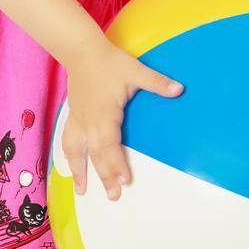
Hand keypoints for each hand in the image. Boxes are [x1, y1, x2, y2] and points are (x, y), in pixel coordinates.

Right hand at [62, 40, 182, 200]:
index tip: (125, 180)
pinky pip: (68, 142)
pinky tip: (71, 168)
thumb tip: (180, 89)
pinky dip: (69, 158)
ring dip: (80, 172)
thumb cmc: (110, 62)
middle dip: (104, 176)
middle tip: (113, 196)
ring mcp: (78, 120)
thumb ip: (157, 82)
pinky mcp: (73, 117)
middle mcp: (89, 121)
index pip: (110, 144)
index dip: (116, 163)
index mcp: (105, 114)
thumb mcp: (136, 70)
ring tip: (82, 192)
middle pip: (95, 154)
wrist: (81, 51)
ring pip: (76, 152)